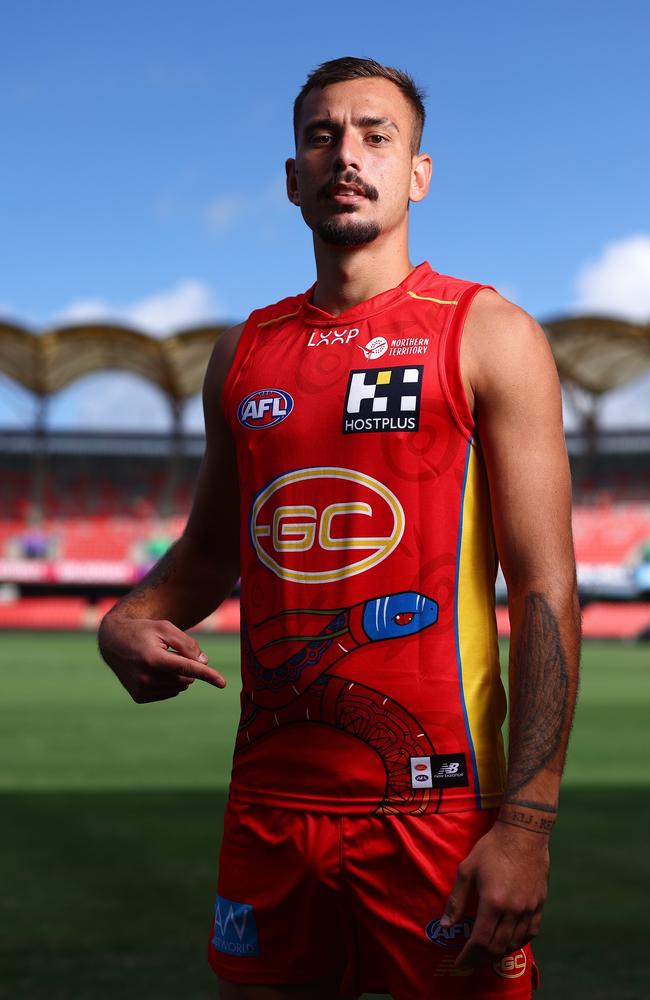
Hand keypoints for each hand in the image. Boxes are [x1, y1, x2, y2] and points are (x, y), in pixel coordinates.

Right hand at [98, 615, 225, 702]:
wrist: (114, 641)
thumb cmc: (144, 631)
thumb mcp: (166, 628)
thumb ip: (188, 644)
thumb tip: (203, 663)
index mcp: (153, 659)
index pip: (187, 668)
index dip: (207, 675)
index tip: (223, 683)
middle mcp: (146, 677)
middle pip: (186, 677)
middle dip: (188, 666)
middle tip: (172, 652)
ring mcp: (142, 690)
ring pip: (180, 686)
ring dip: (179, 674)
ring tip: (161, 660)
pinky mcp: (140, 697)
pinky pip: (170, 692)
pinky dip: (170, 682)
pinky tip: (156, 670)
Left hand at [441, 819, 548, 967]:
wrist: (523, 833)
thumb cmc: (491, 848)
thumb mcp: (467, 870)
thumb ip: (456, 900)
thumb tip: (446, 926)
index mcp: (493, 902)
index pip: (480, 941)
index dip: (469, 955)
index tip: (460, 962)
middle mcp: (513, 909)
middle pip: (497, 946)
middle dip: (481, 958)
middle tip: (471, 961)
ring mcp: (529, 908)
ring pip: (515, 943)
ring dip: (499, 953)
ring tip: (486, 954)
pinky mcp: (540, 904)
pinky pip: (531, 932)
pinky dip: (518, 942)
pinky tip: (509, 942)